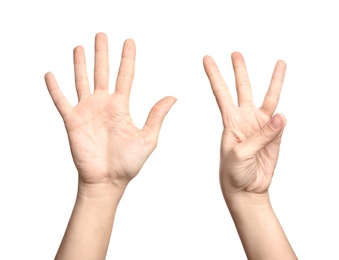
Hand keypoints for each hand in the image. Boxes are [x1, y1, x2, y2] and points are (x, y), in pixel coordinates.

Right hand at [45, 33, 175, 187]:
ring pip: (82, 81)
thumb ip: (157, 116)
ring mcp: (87, 111)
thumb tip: (173, 96)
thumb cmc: (128, 163)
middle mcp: (104, 104)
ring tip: (80, 47)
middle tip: (102, 35)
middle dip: (102, 53)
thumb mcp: (147, 138)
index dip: (128, 59)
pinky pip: (61, 101)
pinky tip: (50, 74)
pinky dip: (55, 88)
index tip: (129, 42)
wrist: (108, 180)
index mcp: (121, 107)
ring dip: (80, 64)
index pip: (125, 76)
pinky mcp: (72, 121)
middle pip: (102, 72)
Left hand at [203, 52, 286, 196]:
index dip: (214, 75)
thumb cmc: (234, 173)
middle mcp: (245, 119)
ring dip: (274, 81)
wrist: (246, 190)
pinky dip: (281, 120)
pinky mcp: (275, 136)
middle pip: (243, 89)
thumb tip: (281, 117)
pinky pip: (281, 123)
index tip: (206, 58)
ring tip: (280, 63)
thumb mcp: (239, 154)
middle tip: (235, 54)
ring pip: (269, 98)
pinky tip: (280, 120)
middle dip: (239, 71)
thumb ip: (260, 136)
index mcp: (230, 121)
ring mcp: (261, 126)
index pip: (220, 92)